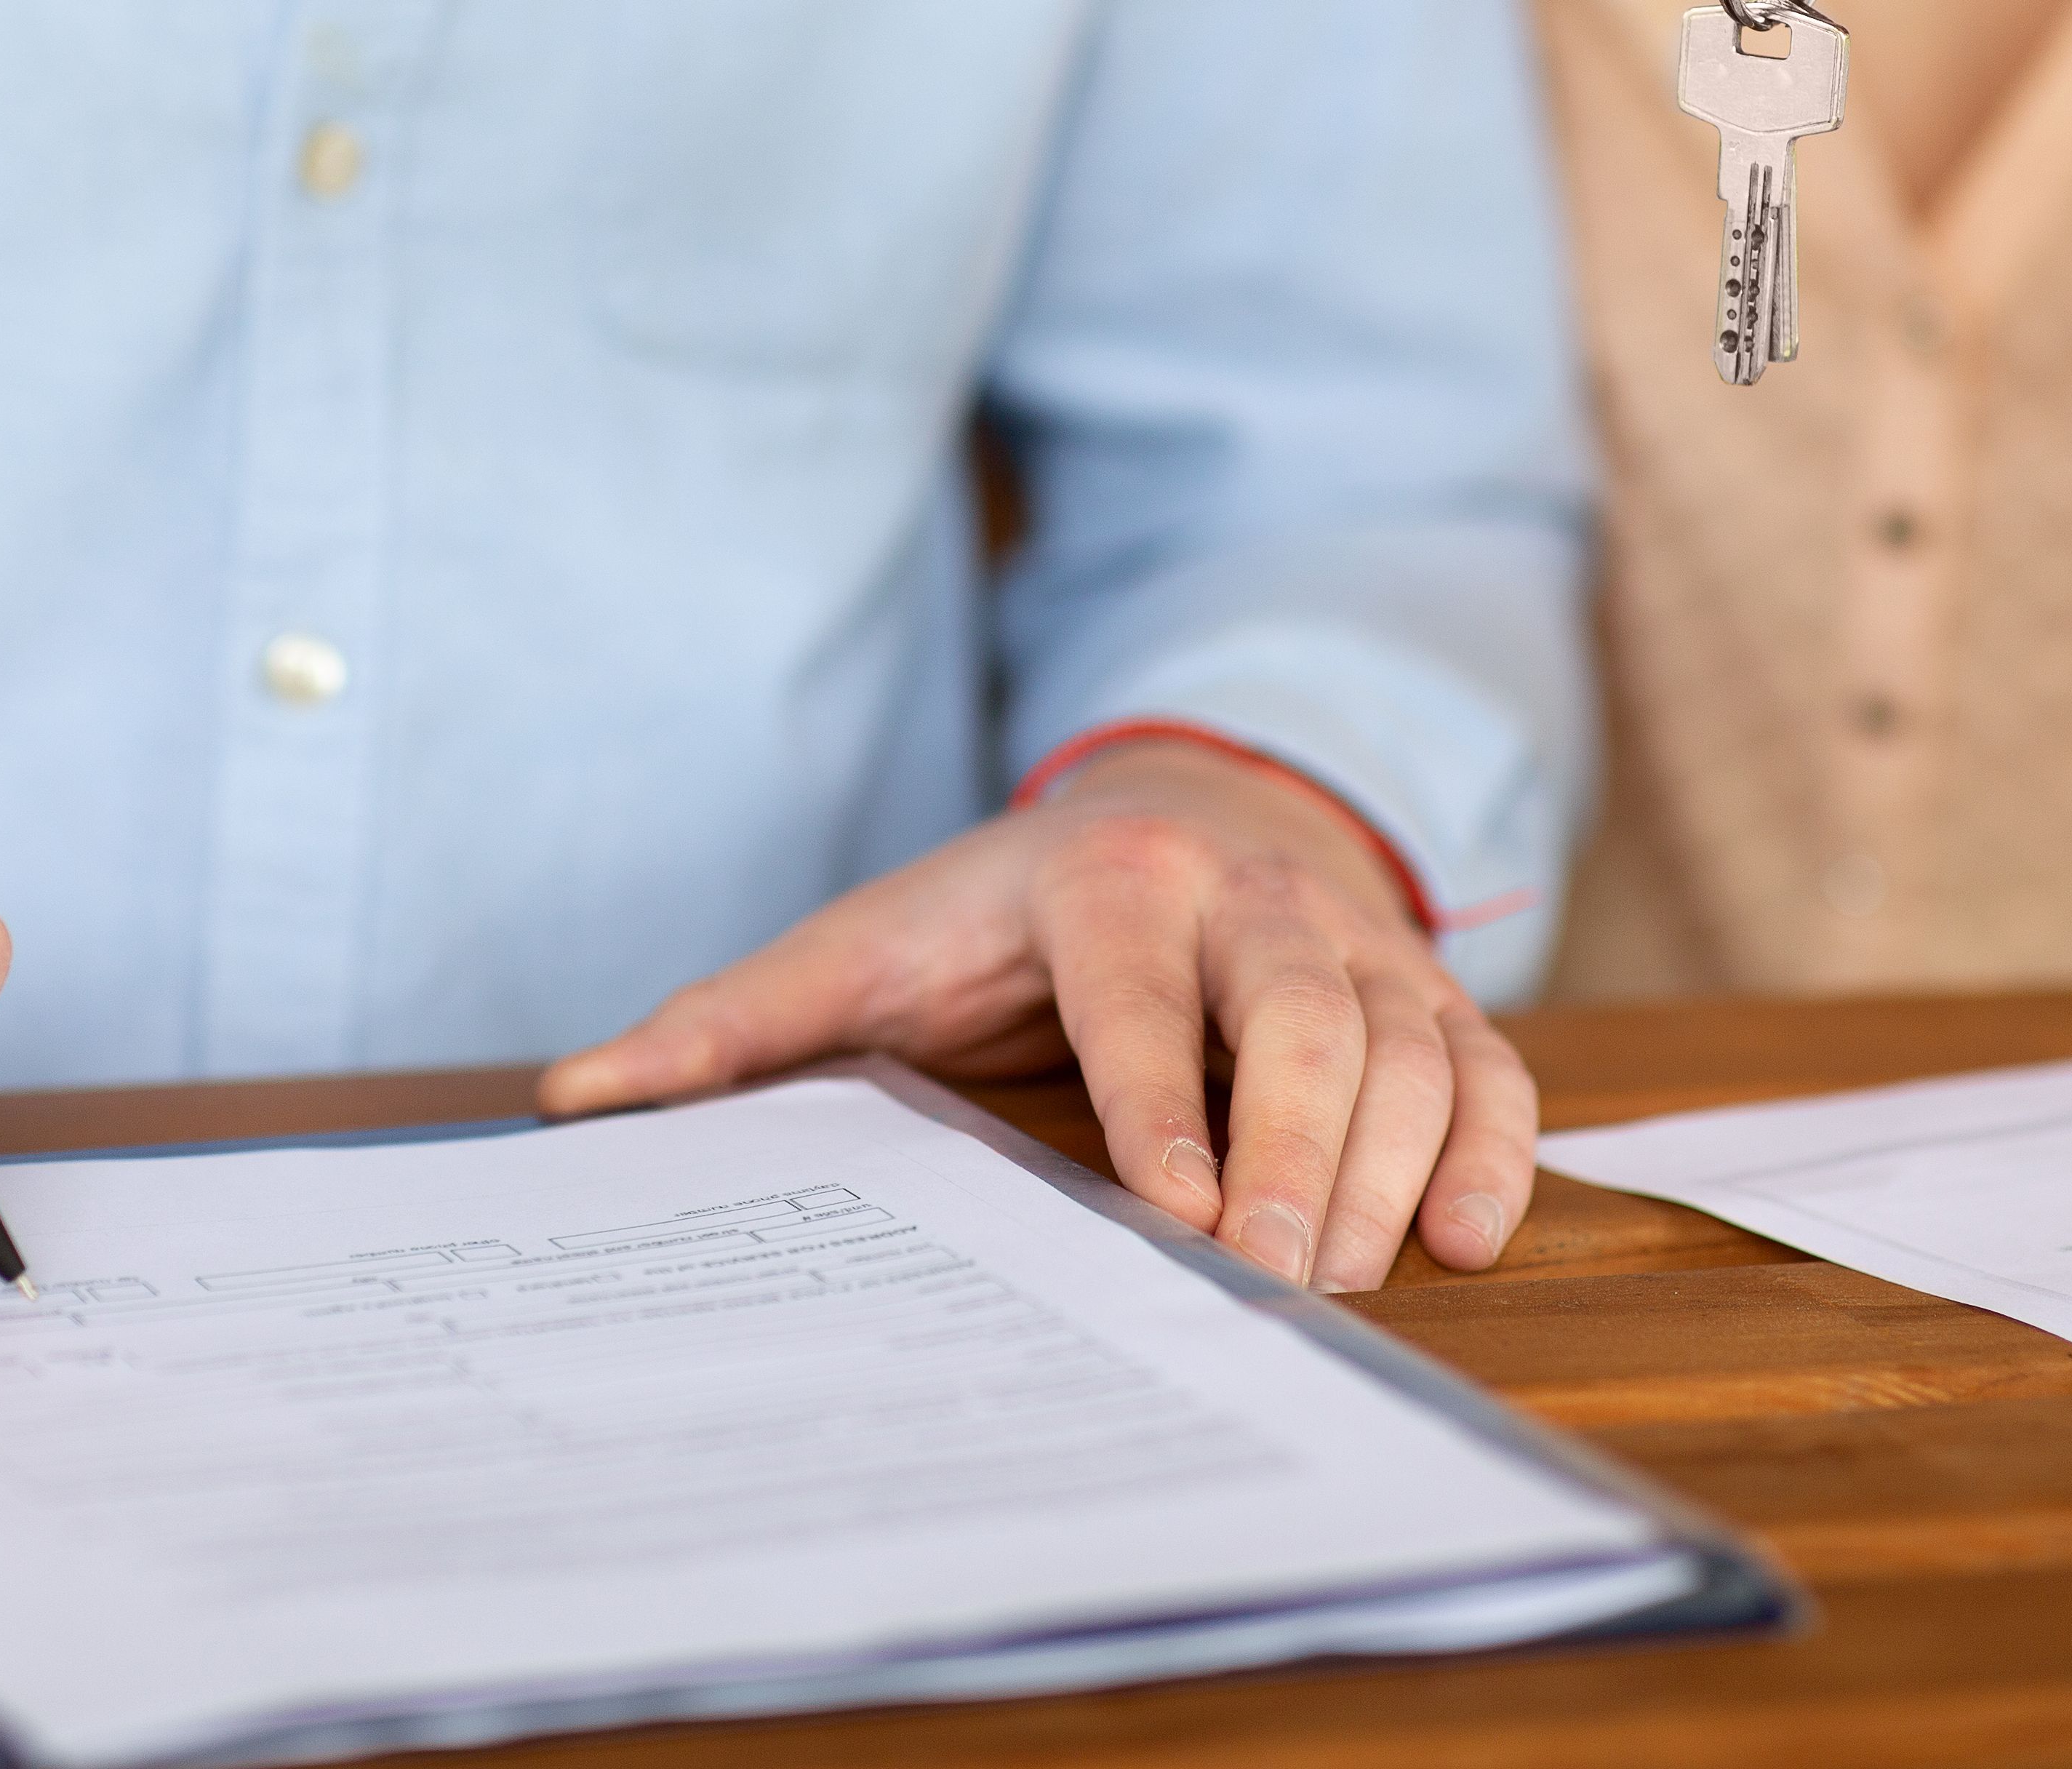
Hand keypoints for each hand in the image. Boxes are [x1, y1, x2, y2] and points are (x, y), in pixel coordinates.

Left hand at [536, 740, 1533, 1290]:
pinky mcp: (1426, 986)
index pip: (1142, 993)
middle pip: (1305, 1016)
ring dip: (1402, 1163)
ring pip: (1412, 1040)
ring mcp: (1352, 941)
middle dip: (1303, 1147)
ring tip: (1369, 1277)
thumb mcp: (866, 944)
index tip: (1177, 1206)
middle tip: (1278, 1275)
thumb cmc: (997, 909)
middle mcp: (1247, 896)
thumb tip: (574, 1099)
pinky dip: (1497, 1147)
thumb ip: (734, 1025)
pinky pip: (1491, 1064)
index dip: (1162, 1098)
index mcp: (1107, 881)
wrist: (1178, 795)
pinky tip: (1472, 1239)